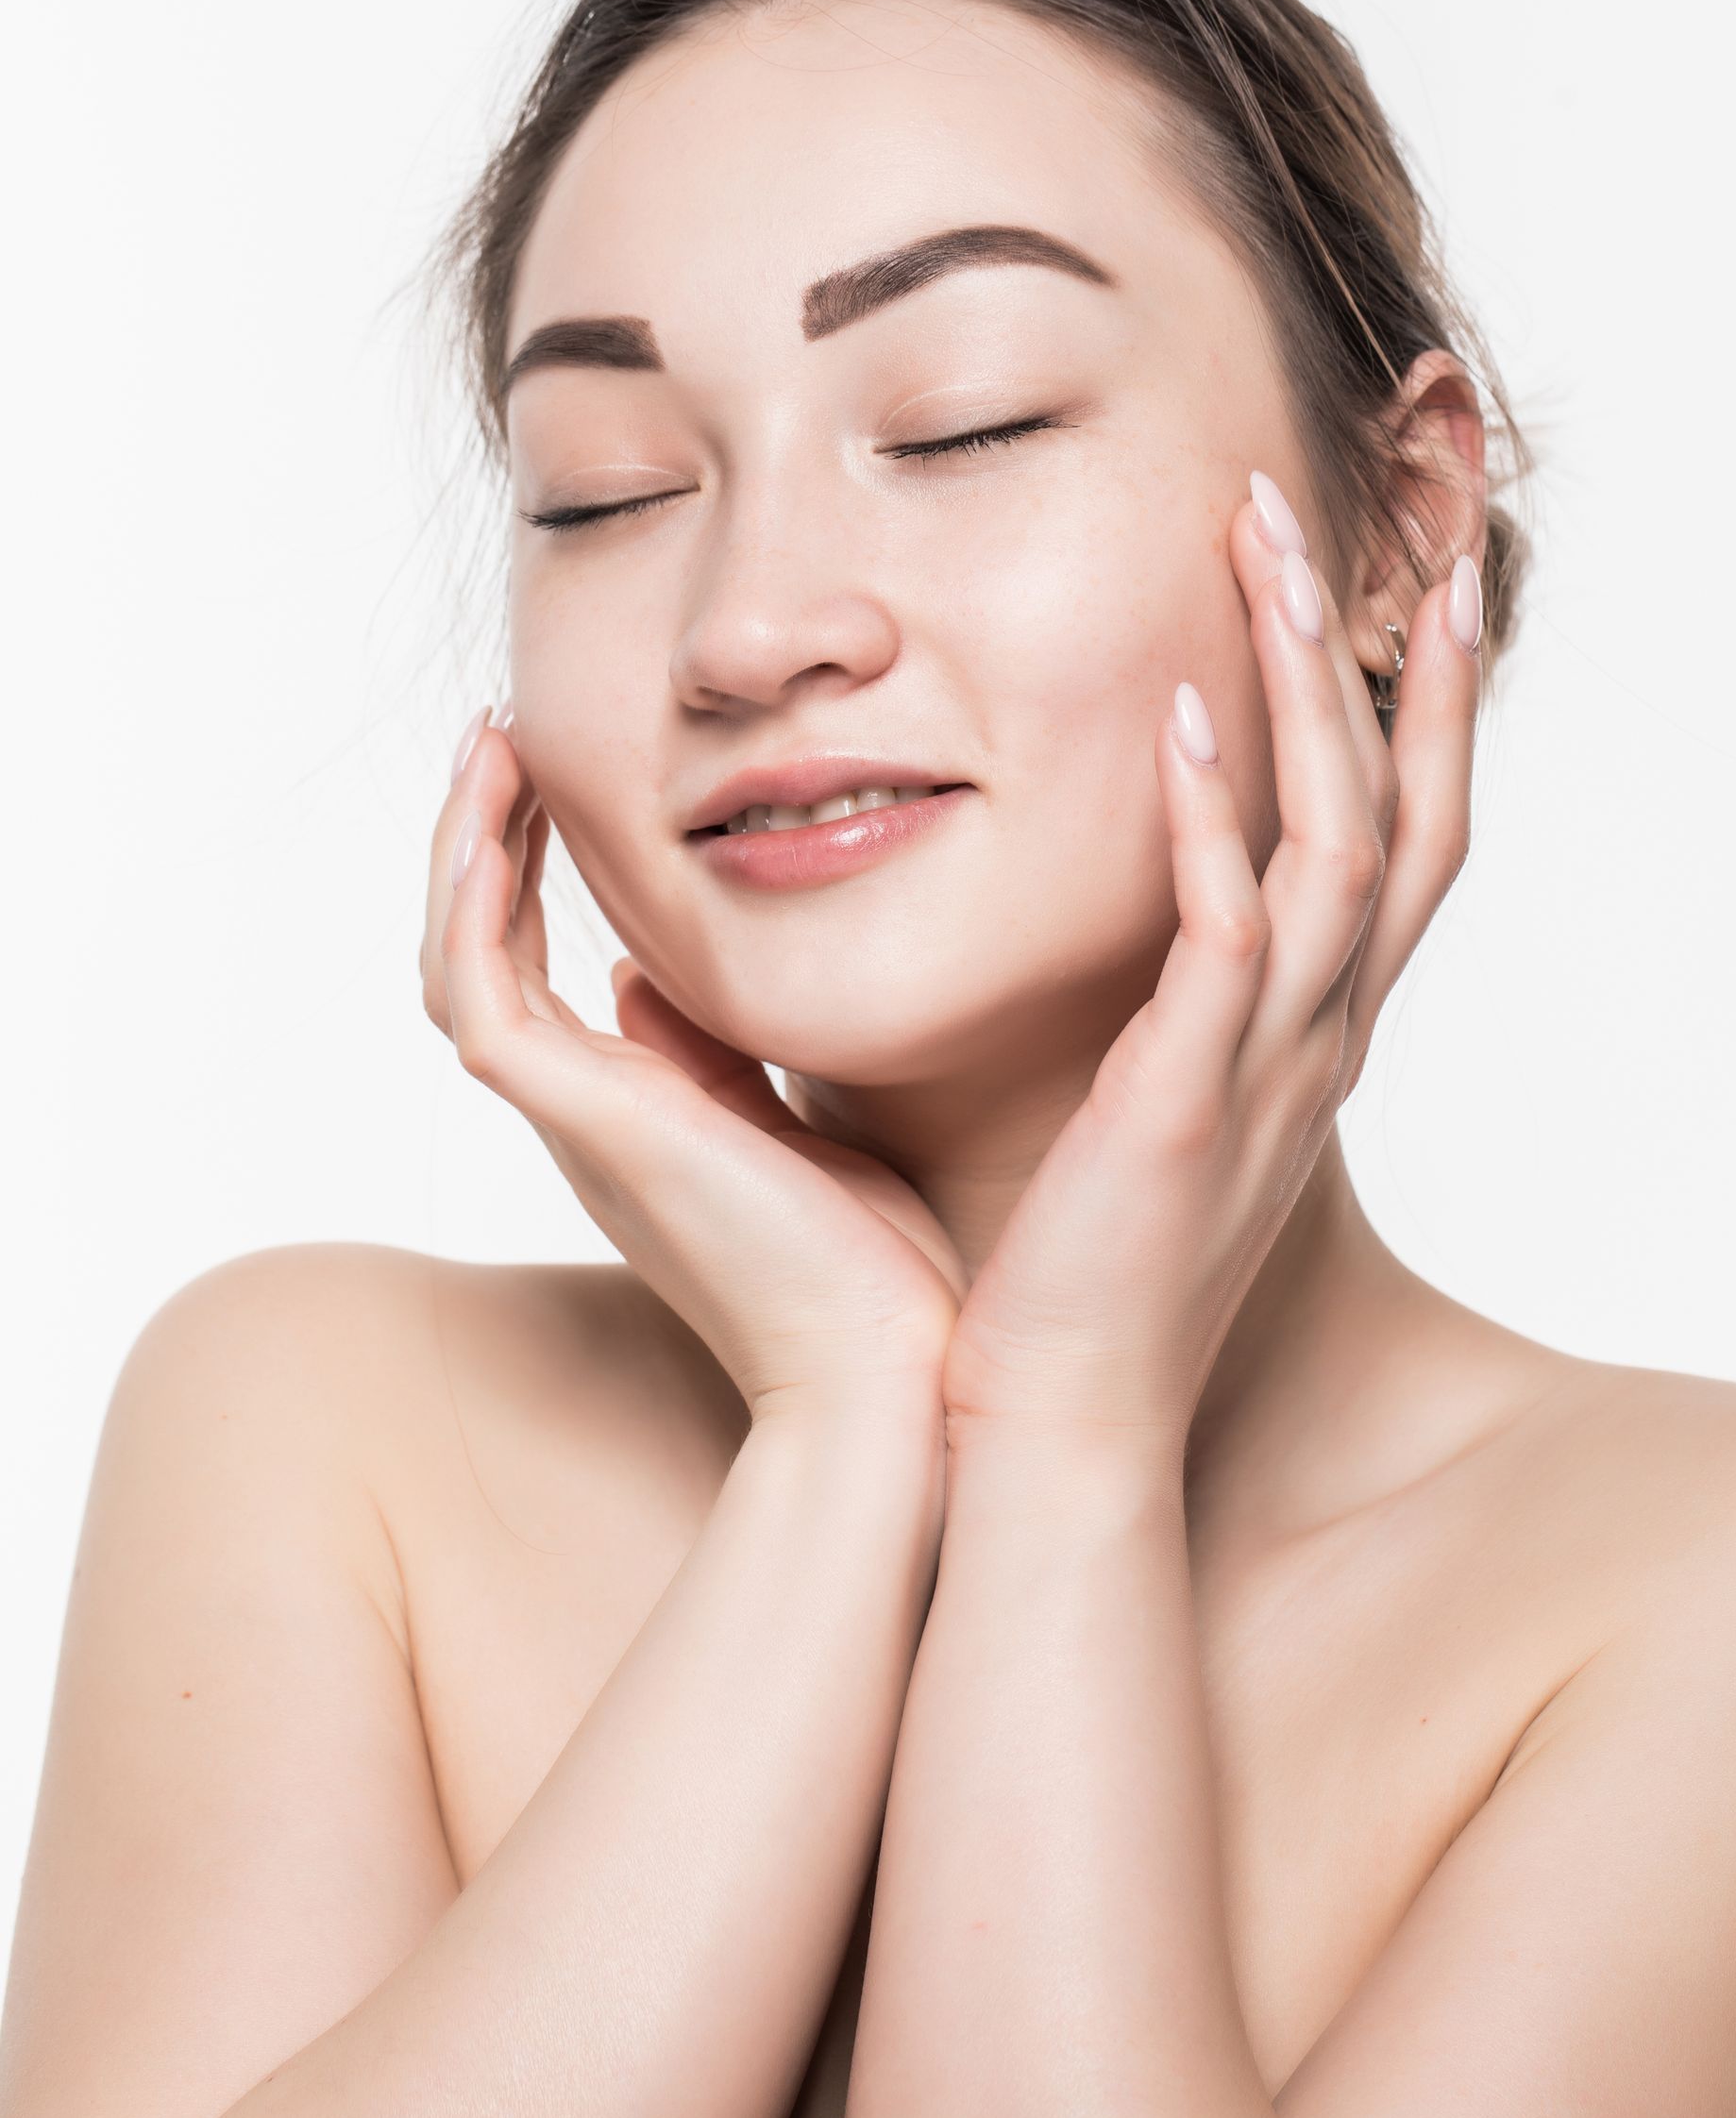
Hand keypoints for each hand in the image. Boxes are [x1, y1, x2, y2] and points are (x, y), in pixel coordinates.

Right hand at [421, 715, 962, 1423]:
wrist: (890, 1375)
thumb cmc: (872, 1272)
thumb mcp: (789, 1127)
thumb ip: (715, 1057)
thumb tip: (648, 979)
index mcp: (629, 1120)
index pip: (534, 980)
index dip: (522, 880)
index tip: (541, 787)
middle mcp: (585, 1120)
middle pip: (479, 963)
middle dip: (480, 847)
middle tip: (499, 741)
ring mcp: (577, 1125)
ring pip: (462, 970)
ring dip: (463, 854)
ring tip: (491, 751)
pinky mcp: (591, 1125)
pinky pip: (485, 1002)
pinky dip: (474, 910)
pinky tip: (493, 830)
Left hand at [941, 481, 1483, 1445]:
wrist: (1049, 1425)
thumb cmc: (1063, 1261)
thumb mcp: (1127, 1098)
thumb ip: (1129, 989)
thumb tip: (1063, 889)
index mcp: (1308, 1037)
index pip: (1406, 844)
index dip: (1424, 715)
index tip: (1414, 588)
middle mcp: (1318, 1043)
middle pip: (1408, 816)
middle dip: (1391, 662)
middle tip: (1344, 519)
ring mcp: (1269, 1074)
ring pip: (1342, 850)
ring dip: (1314, 698)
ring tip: (1270, 559)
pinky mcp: (1189, 1108)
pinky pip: (1230, 942)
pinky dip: (1216, 827)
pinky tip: (1185, 725)